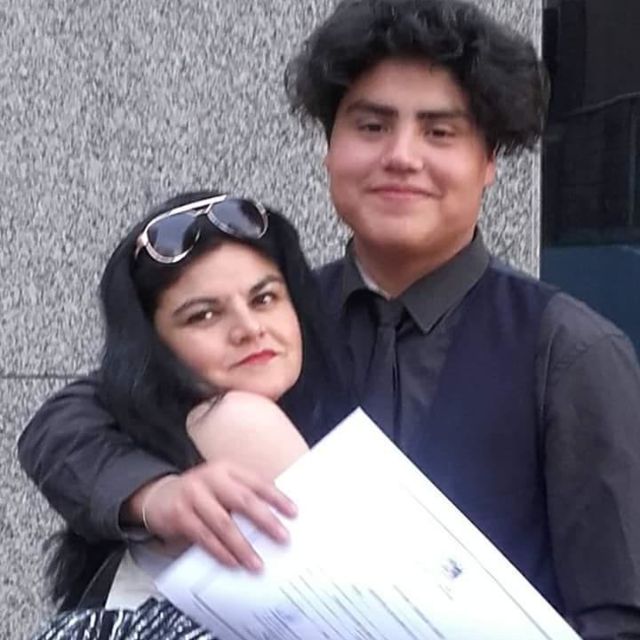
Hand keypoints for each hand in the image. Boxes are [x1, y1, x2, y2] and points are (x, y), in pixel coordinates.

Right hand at [130, 462, 296, 571]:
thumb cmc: (201, 493)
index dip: (277, 497)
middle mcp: (211, 479)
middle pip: (243, 500)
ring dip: (243, 546)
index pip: (257, 482)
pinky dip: (220, 552)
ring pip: (224, 523)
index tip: (293, 512)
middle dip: (265, 520)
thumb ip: (244, 494)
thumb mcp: (222, 485)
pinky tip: (233, 562)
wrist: (159, 495)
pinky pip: (204, 537)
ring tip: (257, 562)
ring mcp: (194, 496)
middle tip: (282, 537)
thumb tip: (276, 515)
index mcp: (227, 469)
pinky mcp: (180, 515)